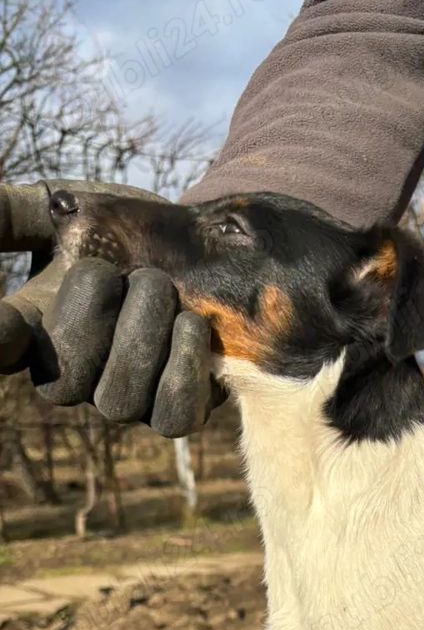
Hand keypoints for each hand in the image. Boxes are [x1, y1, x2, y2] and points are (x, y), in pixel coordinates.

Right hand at [0, 180, 216, 435]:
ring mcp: (125, 397)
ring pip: (119, 402)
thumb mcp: (57, 210)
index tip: (10, 319)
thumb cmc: (117, 230)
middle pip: (61, 383)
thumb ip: (9, 215)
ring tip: (162, 286)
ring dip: (143, 335)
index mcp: (32, 330)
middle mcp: (73, 375)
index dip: (2, 340)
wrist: (198, 245)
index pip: (2, 349)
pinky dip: (183, 373)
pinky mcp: (177, 406)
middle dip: (94, 314)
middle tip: (125, 270)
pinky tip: (190, 325)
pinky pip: (174, 419)